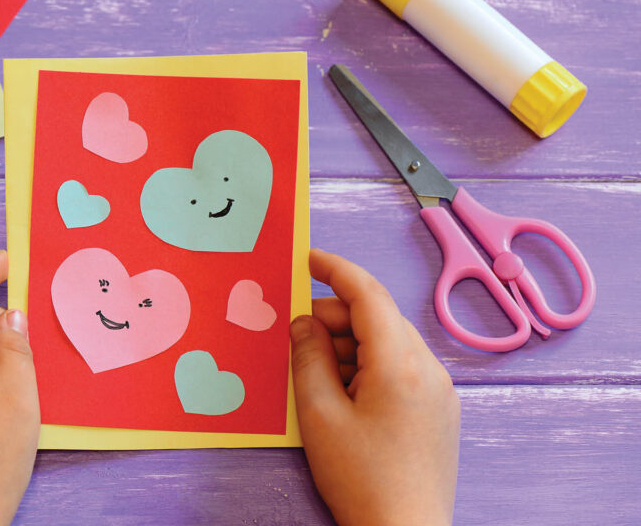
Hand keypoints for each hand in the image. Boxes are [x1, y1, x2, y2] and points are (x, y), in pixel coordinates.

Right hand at [291, 249, 459, 525]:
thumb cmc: (361, 478)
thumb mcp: (320, 414)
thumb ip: (309, 357)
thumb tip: (305, 323)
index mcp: (400, 363)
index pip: (368, 295)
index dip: (335, 270)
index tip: (308, 259)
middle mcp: (428, 368)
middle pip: (379, 318)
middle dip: (336, 317)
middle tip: (297, 336)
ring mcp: (439, 390)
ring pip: (389, 343)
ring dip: (351, 344)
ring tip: (317, 374)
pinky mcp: (440, 410)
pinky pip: (401, 368)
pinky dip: (369, 365)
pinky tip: (344, 392)